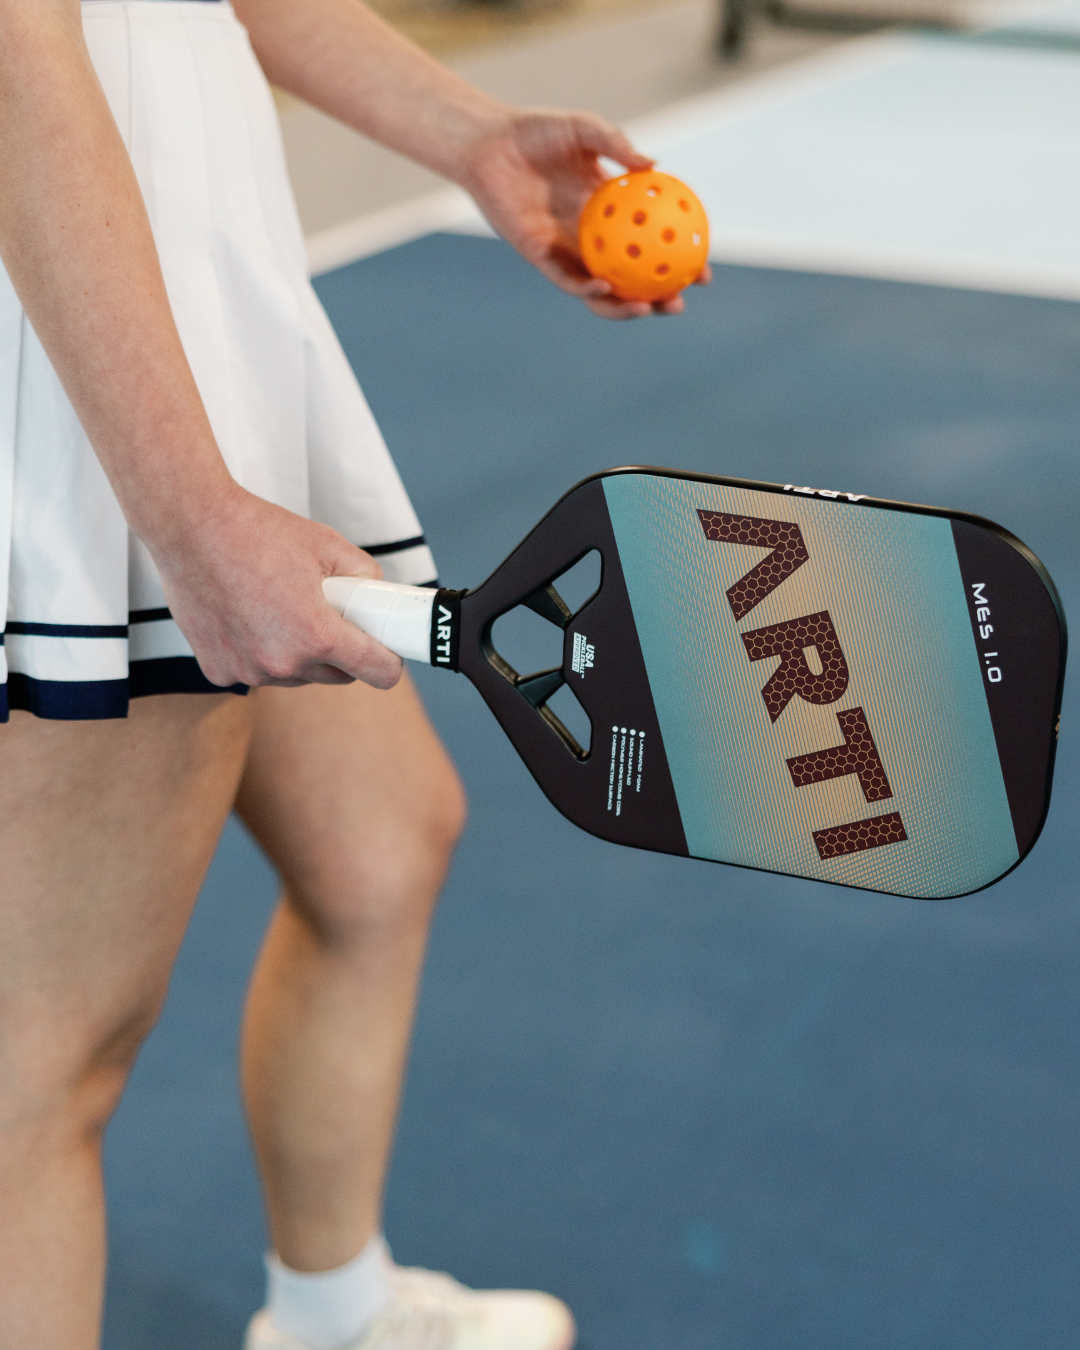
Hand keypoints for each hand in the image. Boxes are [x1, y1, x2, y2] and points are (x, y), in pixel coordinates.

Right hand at [149, 485, 403, 689]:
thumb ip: (364, 575)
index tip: (386, 652)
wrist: (190, 527)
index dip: (389, 663)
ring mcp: (247, 671)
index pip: (377, 673)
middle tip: (327, 617)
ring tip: (280, 610)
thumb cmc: (257, 532)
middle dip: (339, 652)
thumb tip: (376, 596)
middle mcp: (283, 663)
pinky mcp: (218, 670)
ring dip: (297, 656)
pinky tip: (247, 618)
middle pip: (335, 676)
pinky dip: (258, 654)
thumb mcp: (328, 544)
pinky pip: (255, 672)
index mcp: (316, 635)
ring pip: (294, 677)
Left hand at [459, 109, 711, 320]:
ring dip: (624, 308)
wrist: (490, 145)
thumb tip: (655, 166)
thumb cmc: (537, 132)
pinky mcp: (540, 258)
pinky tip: (606, 287)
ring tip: (647, 310)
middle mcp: (593, 239)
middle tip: (678, 303)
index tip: (702, 270)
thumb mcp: (584, 130)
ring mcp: (568, 252)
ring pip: (602, 293)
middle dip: (657, 298)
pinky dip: (588, 289)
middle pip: (633, 280)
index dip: (678, 261)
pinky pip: (568, 282)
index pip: (651, 246)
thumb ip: (617, 145)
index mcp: (611, 213)